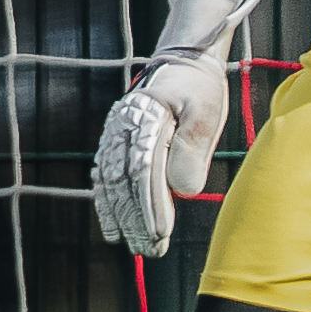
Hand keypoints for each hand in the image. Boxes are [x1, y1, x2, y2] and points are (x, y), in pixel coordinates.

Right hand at [93, 0, 255, 256]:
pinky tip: (113, 228)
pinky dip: (107, 204)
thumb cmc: (199, 89)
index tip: (161, 233)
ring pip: (111, 182)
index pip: (144, 170)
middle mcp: (122, 127)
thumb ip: (193, 149)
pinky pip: (104, 177)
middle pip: (124, 181)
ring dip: (122, 217)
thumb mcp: (206, 112)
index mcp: (145, 118)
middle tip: (150, 250)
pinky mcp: (114, 142)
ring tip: (136, 246)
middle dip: (136, 219)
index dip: (150, 205)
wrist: (185, 61)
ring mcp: (114, 134)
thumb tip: (182, 192)